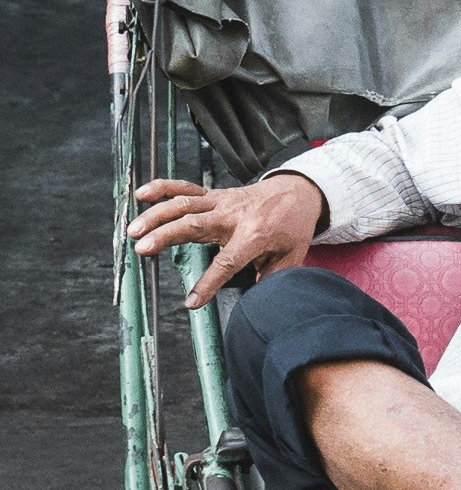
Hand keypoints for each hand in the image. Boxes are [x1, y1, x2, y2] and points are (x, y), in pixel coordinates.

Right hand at [128, 172, 324, 308]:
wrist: (299, 192)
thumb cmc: (292, 226)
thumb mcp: (291, 256)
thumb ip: (272, 278)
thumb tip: (257, 302)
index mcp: (254, 235)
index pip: (227, 262)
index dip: (209, 283)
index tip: (192, 302)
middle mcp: (233, 216)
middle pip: (194, 226)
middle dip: (165, 236)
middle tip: (141, 249)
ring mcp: (221, 202)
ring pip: (183, 205)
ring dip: (156, 215)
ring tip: (133, 230)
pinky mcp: (214, 194)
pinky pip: (185, 187)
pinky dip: (162, 187)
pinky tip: (141, 194)